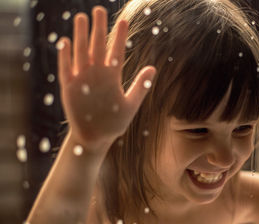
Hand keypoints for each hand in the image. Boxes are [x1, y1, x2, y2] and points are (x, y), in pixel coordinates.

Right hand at [57, 6, 155, 149]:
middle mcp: (96, 74)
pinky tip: (66, 42)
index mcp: (112, 76)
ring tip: (82, 18)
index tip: (124, 20)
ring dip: (80, 36)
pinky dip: (65, 57)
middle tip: (99, 10)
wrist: (96, 137)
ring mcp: (82, 79)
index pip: (116, 51)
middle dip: (98, 29)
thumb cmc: (114, 122)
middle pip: (97, 46)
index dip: (119, 36)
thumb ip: (141, 86)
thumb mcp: (131, 104)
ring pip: (81, 53)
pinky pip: (66, 69)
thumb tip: (154, 67)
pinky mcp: (69, 88)